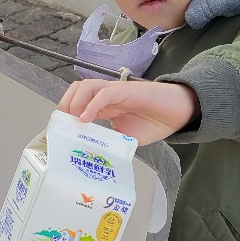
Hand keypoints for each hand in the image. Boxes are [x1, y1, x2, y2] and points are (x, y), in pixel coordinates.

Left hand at [58, 79, 197, 144]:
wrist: (179, 113)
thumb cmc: (155, 123)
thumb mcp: (127, 139)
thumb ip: (111, 142)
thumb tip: (94, 154)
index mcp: (105, 106)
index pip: (78, 102)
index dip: (66, 112)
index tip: (60, 129)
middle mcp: (107, 95)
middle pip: (78, 88)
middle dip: (66, 103)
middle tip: (63, 123)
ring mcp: (117, 91)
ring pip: (88, 86)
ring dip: (75, 101)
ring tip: (72, 120)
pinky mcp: (128, 90)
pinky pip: (105, 92)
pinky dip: (92, 104)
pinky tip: (85, 118)